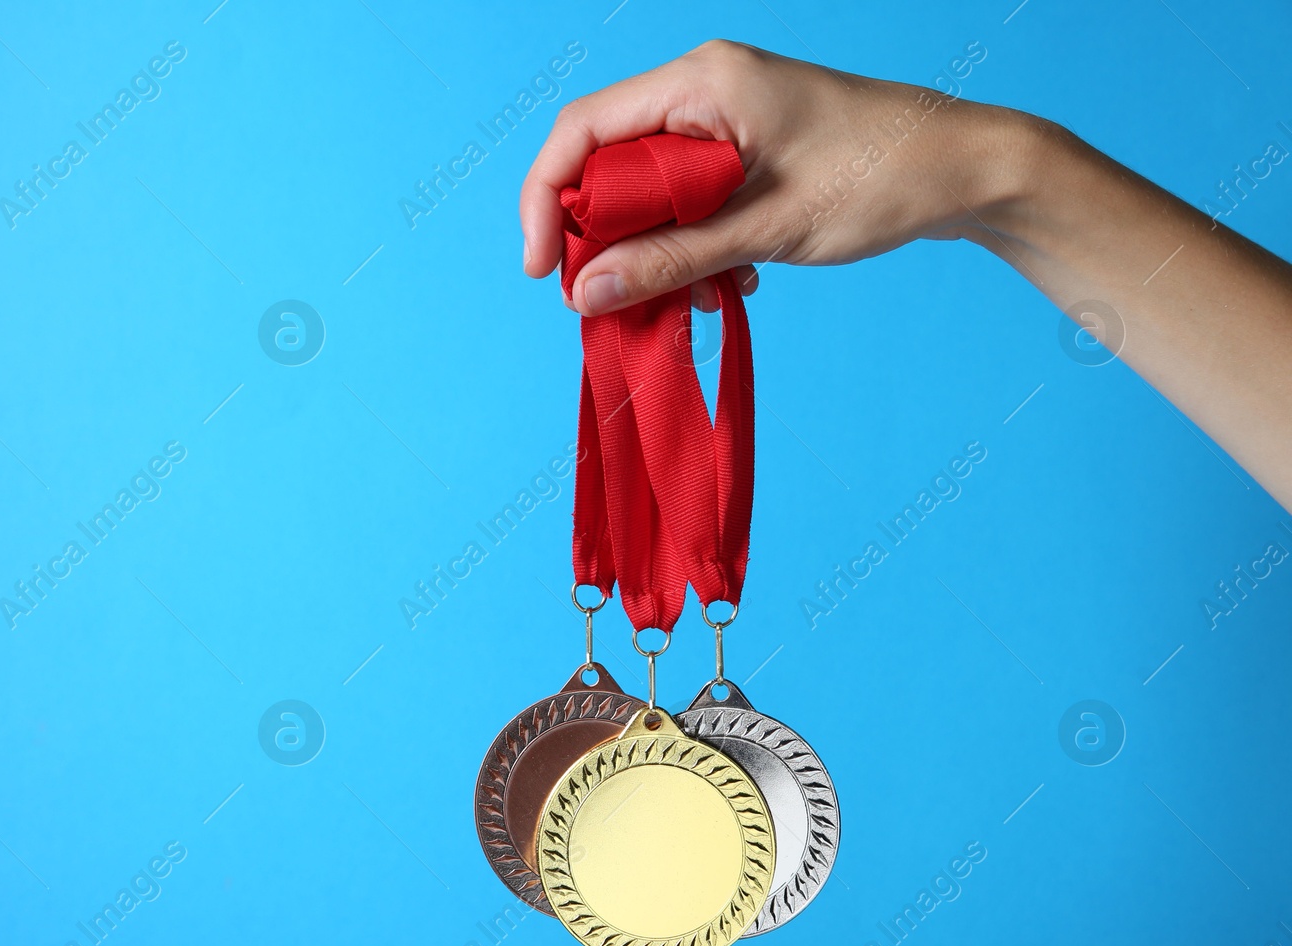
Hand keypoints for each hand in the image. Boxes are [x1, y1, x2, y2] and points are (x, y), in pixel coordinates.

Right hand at [520, 40, 1031, 314]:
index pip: (582, 130)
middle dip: (603, 239)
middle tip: (613, 302)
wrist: (966, 169)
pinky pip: (686, 197)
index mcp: (702, 82)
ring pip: (647, 189)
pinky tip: (727, 283)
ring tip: (690, 300)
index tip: (542, 270)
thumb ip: (669, 260)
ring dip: (653, 253)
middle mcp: (704, 87)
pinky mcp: (745, 145)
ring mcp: (725, 116)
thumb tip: (584, 294)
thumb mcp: (765, 229)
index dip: (547, 200)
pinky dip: (690, 246)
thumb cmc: (879, 179)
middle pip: (608, 163)